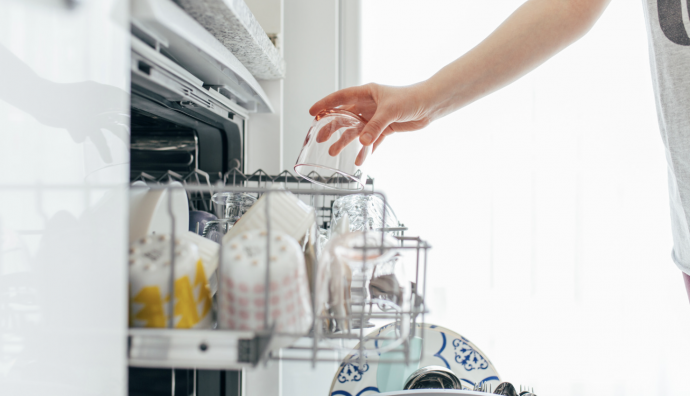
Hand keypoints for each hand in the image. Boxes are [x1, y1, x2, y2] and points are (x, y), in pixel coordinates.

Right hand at [309, 82, 435, 162]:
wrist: (429, 105)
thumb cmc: (411, 98)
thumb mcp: (390, 111)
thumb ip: (375, 126)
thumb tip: (362, 142)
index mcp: (366, 93)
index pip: (340, 98)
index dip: (325, 104)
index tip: (313, 112)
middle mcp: (368, 105)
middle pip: (344, 117)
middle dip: (332, 127)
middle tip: (320, 138)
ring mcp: (375, 117)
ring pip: (355, 131)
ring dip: (345, 141)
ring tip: (333, 152)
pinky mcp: (384, 128)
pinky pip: (371, 141)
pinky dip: (365, 150)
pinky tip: (359, 159)